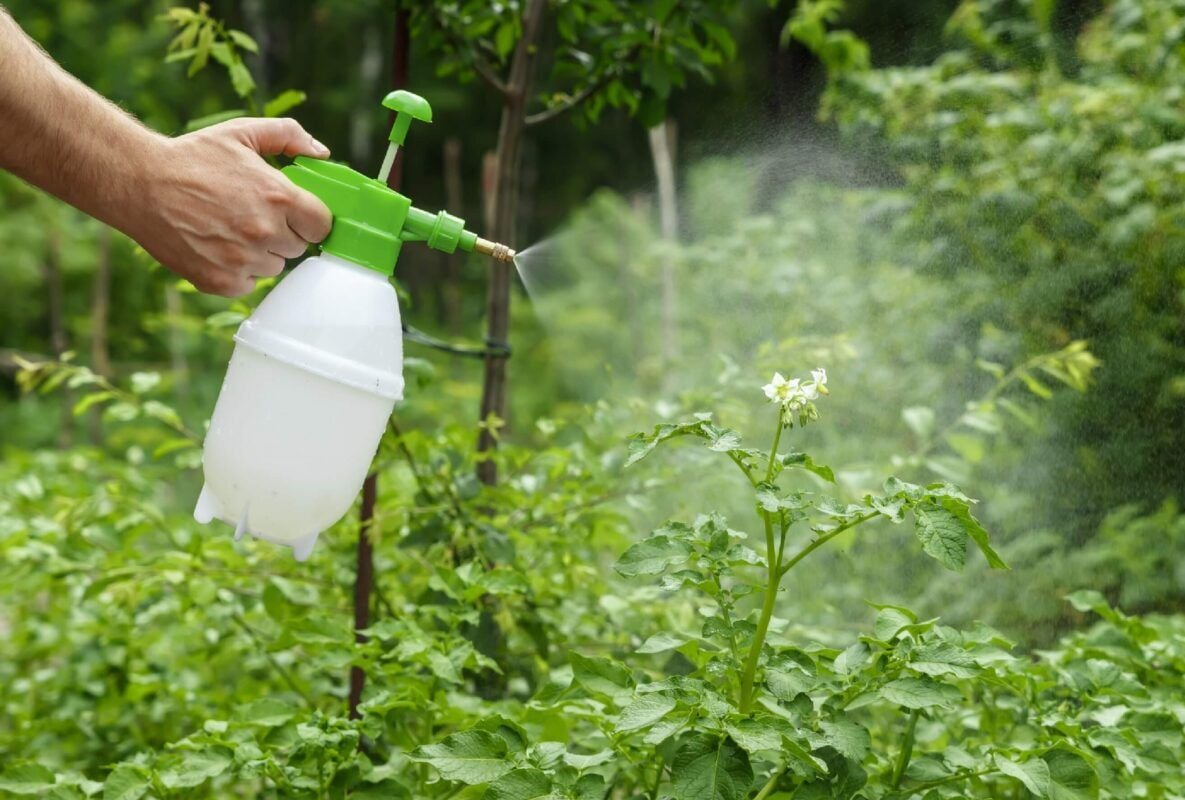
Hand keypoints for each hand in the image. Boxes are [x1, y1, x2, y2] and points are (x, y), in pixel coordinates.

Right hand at [130, 118, 332, 296]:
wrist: (140, 183)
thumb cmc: (192, 157)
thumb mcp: (242, 133)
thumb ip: (288, 135)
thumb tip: (321, 152)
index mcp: (278, 197)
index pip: (322, 225)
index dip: (309, 218)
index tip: (295, 213)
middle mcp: (265, 232)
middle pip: (298, 247)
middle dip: (282, 232)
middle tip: (253, 215)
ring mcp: (242, 260)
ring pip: (273, 266)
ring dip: (260, 253)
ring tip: (231, 228)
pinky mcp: (220, 281)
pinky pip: (248, 284)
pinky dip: (238, 271)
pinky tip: (218, 246)